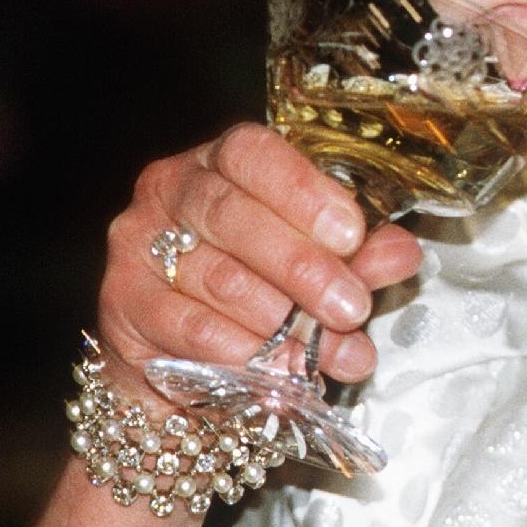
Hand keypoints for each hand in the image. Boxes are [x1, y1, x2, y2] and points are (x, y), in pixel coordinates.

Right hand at [96, 123, 423, 409]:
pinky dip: (244, 355)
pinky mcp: (123, 304)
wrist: (176, 354)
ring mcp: (138, 245)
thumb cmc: (254, 285)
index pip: (252, 153)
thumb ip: (356, 253)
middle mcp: (170, 190)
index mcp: (219, 159)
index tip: (351, 234)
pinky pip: (191, 329)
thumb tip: (403, 253)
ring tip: (334, 353)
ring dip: (284, 324)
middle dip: (304, 267)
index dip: (302, 190)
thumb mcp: (314, 260)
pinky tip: (282, 373)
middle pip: (236, 217)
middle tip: (354, 308)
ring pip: (218, 279)